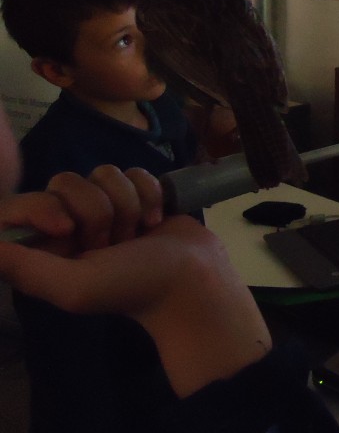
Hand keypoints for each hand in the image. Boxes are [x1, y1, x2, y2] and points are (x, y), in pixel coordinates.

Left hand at [0, 167, 270, 397]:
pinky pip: (135, 171)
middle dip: (97, 210)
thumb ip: (25, 268)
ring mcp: (109, 208)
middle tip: (111, 243)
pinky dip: (151, 194)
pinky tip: (157, 220)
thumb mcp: (72, 286)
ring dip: (128, 203)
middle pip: (67, 182)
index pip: (24, 204)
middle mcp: (74, 225)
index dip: (44, 207)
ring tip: (138, 234)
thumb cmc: (133, 287)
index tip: (67, 228)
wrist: (194, 279)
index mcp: (48, 248)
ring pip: (105, 172)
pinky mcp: (140, 195)